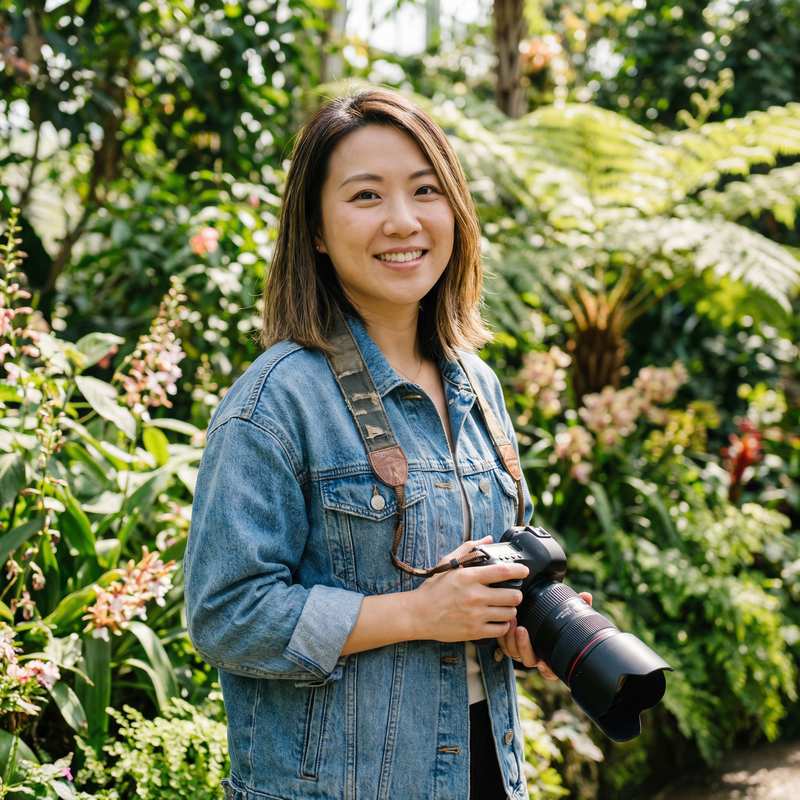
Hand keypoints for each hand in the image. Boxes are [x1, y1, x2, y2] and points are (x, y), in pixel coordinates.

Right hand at [411, 536, 529, 642]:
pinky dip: (503, 625)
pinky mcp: (475, 631)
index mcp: (469, 577)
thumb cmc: (434, 589)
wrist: (418, 614)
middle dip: (516, 594)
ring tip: (504, 607)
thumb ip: (468, 550)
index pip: (502, 572)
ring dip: (510, 609)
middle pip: (512, 595)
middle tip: (513, 593)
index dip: (519, 570)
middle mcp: (475, 596)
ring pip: (509, 613)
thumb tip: (487, 539)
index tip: (525, 571)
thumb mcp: (448, 564)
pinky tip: (498, 620)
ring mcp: (476, 615)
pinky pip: (501, 629)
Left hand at [497, 591, 592, 679]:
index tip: (543, 663)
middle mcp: (537, 657)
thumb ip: (578, 605)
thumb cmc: (556, 618)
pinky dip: (503, 635)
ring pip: (514, 653)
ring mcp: (522, 651)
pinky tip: (506, 621)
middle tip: (521, 629)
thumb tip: (586, 596)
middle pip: (529, 660)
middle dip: (524, 646)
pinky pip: (504, 645)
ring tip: (512, 620)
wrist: (540, 614)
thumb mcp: (568, 612)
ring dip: (511, 638)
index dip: (547, 671)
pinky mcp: (510, 643)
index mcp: (552, 657)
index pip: (550, 672)